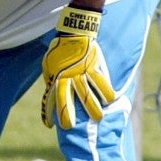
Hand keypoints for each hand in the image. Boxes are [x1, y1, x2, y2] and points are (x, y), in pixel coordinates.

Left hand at [41, 6, 114, 129]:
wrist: (73, 33)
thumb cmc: (59, 50)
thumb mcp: (49, 65)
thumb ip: (51, 78)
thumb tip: (50, 91)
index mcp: (55, 78)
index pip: (50, 99)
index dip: (48, 113)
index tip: (49, 125)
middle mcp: (67, 78)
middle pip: (67, 100)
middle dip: (68, 115)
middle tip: (70, 127)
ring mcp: (81, 73)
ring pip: (88, 95)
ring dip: (93, 108)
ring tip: (99, 119)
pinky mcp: (93, 67)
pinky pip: (102, 83)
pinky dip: (107, 92)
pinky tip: (112, 100)